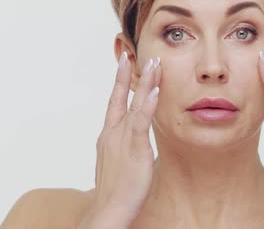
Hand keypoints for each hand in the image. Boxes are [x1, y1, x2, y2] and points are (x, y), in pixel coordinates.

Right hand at [78, 53, 160, 228]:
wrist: (108, 210)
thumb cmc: (115, 190)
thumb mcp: (119, 162)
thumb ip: (126, 147)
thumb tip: (136, 142)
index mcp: (109, 135)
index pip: (115, 101)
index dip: (120, 81)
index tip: (124, 62)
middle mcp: (112, 132)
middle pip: (121, 96)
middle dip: (128, 73)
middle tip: (133, 53)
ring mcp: (122, 139)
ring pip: (134, 104)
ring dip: (144, 82)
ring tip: (153, 64)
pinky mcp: (135, 149)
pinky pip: (141, 123)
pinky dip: (148, 105)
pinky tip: (155, 91)